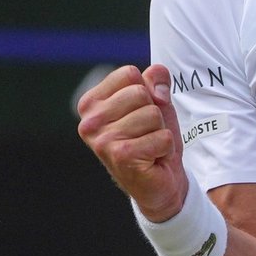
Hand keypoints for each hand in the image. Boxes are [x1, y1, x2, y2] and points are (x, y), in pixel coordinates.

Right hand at [76, 64, 187, 221]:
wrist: (160, 182)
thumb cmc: (153, 137)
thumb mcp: (157, 101)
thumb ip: (156, 78)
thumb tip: (157, 81)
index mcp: (91, 103)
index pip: (129, 74)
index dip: (147, 91)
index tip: (140, 113)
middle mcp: (89, 122)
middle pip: (141, 93)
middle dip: (154, 113)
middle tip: (147, 133)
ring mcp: (103, 140)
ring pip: (153, 114)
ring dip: (160, 131)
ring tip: (149, 146)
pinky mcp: (121, 156)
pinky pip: (162, 137)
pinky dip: (165, 148)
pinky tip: (153, 159)